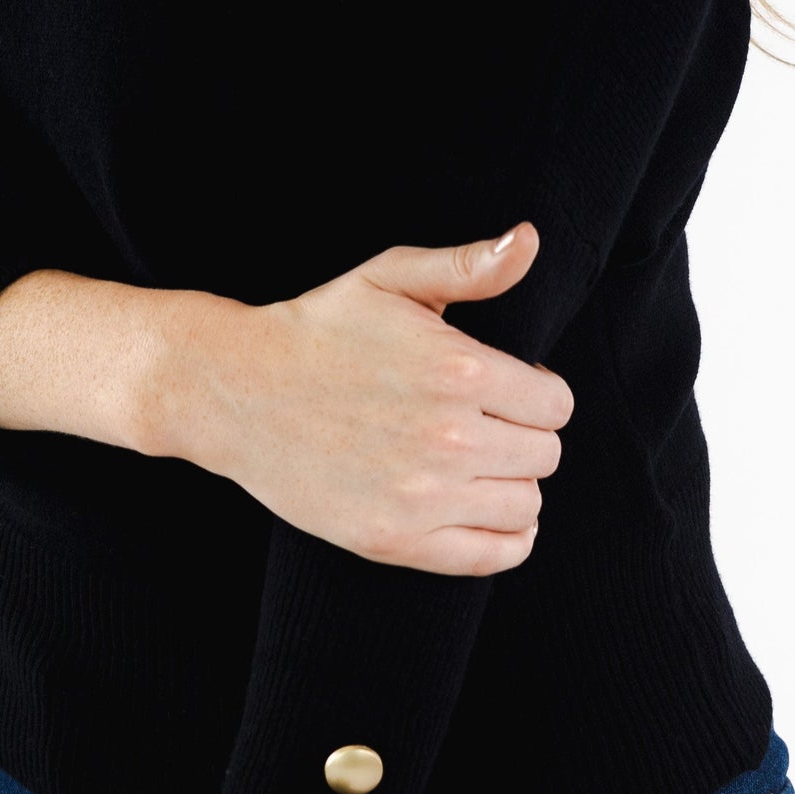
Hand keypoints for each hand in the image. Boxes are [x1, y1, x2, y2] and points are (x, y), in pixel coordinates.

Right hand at [171, 224, 572, 574]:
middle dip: (526, 434)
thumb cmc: (320, 328)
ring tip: (479, 461)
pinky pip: (493, 554)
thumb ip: (469, 266)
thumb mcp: (391, 278)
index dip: (539, 392)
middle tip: (487, 422)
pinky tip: (490, 509)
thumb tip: (528, 240)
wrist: (238, 391)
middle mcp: (448, 437)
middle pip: (545, 455)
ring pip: (526, 504)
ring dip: (513, 482)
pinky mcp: (394, 540)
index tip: (508, 388)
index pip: (556, 404)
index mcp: (459, 371)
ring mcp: (421, 496)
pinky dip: (508, 537)